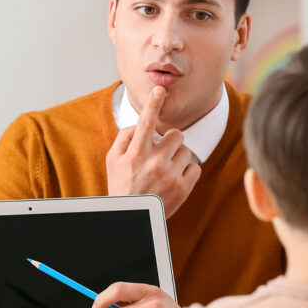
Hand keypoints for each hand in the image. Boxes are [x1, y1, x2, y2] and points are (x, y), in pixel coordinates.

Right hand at [106, 86, 200, 217]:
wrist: (133, 217)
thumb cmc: (121, 186)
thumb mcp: (112, 161)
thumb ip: (123, 138)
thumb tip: (138, 124)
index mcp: (135, 154)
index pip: (146, 122)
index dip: (153, 103)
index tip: (160, 90)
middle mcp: (154, 162)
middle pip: (176, 134)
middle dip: (171, 140)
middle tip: (163, 152)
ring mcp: (170, 175)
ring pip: (186, 150)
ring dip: (178, 156)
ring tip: (166, 169)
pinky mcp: (183, 188)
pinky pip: (195, 167)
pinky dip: (187, 171)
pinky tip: (175, 179)